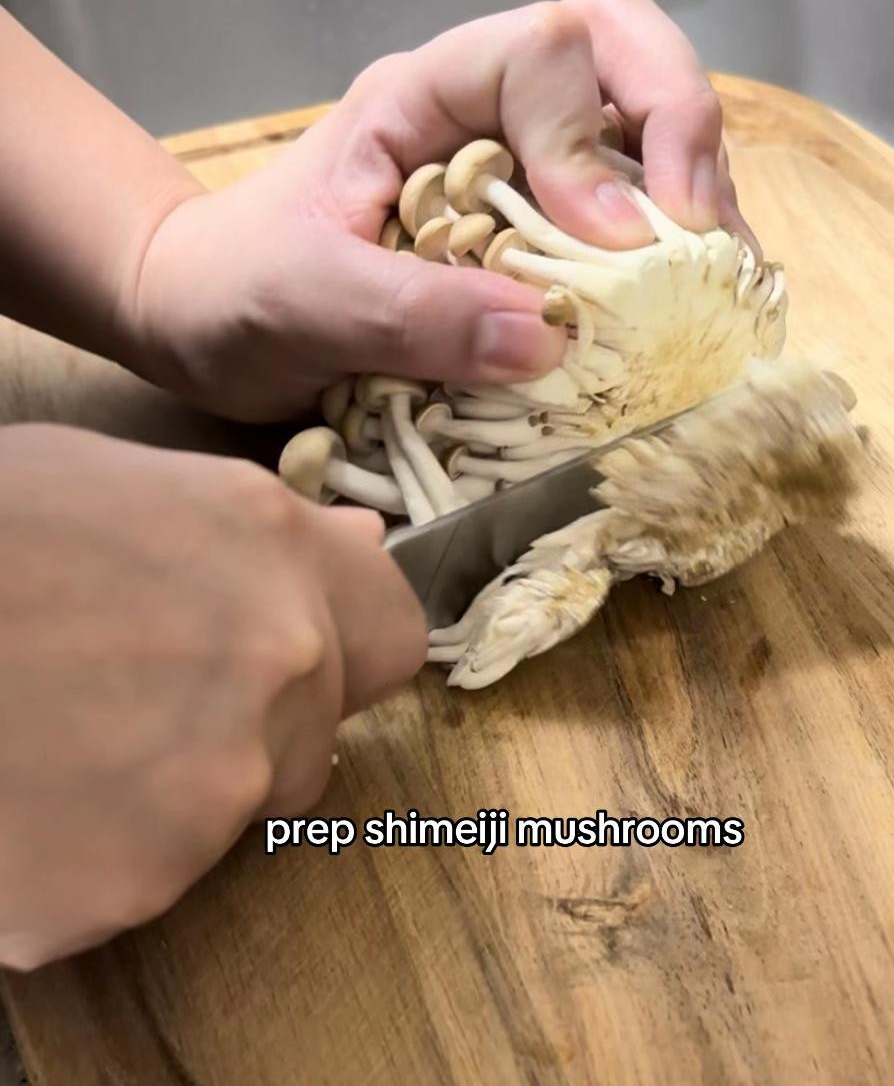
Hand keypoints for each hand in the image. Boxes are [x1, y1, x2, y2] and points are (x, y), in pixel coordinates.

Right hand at [0, 424, 424, 969]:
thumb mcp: (117, 478)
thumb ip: (259, 527)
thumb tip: (355, 540)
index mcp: (276, 552)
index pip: (390, 630)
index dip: (341, 642)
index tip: (299, 652)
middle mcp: (279, 666)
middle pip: (311, 738)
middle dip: (247, 726)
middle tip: (130, 698)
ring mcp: (216, 784)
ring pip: (228, 813)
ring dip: (166, 792)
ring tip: (57, 738)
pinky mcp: (135, 883)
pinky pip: (138, 878)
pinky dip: (89, 856)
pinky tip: (26, 797)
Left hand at [131, 0, 753, 419]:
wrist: (205, 319)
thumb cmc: (233, 291)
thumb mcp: (302, 301)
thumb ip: (410, 315)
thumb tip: (548, 341)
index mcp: (424, 95)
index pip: (546, 48)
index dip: (592, 139)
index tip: (608, 249)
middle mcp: (486, 111)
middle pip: (623, 47)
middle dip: (681, 125)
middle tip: (700, 234)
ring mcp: (521, 164)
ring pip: (643, 122)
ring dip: (695, 192)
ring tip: (710, 280)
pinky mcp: (538, 227)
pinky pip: (631, 207)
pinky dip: (671, 247)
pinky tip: (679, 303)